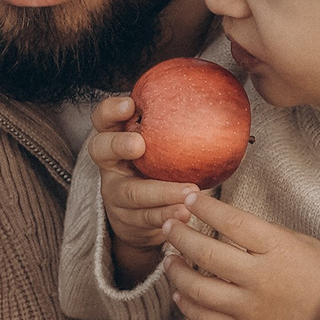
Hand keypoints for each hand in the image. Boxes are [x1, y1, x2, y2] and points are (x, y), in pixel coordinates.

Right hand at [89, 95, 190, 284]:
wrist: (141, 218)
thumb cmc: (156, 170)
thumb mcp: (160, 147)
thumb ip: (173, 127)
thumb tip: (218, 98)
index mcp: (114, 140)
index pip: (102, 119)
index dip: (111, 111)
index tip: (131, 105)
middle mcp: (109, 166)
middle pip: (101, 151)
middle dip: (119, 145)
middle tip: (140, 144)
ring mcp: (115, 196)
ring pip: (131, 193)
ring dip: (161, 192)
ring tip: (188, 192)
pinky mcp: (127, 221)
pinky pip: (147, 219)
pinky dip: (168, 215)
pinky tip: (187, 213)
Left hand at [159, 193, 319, 319]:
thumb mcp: (299, 242)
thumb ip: (263, 234)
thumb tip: (226, 223)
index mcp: (277, 249)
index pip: (232, 222)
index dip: (207, 208)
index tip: (191, 198)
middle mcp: (259, 278)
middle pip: (206, 253)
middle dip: (180, 236)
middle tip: (169, 226)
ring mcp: (250, 307)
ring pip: (197, 289)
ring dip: (176, 272)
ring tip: (169, 260)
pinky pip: (205, 319)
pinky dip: (187, 306)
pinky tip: (180, 294)